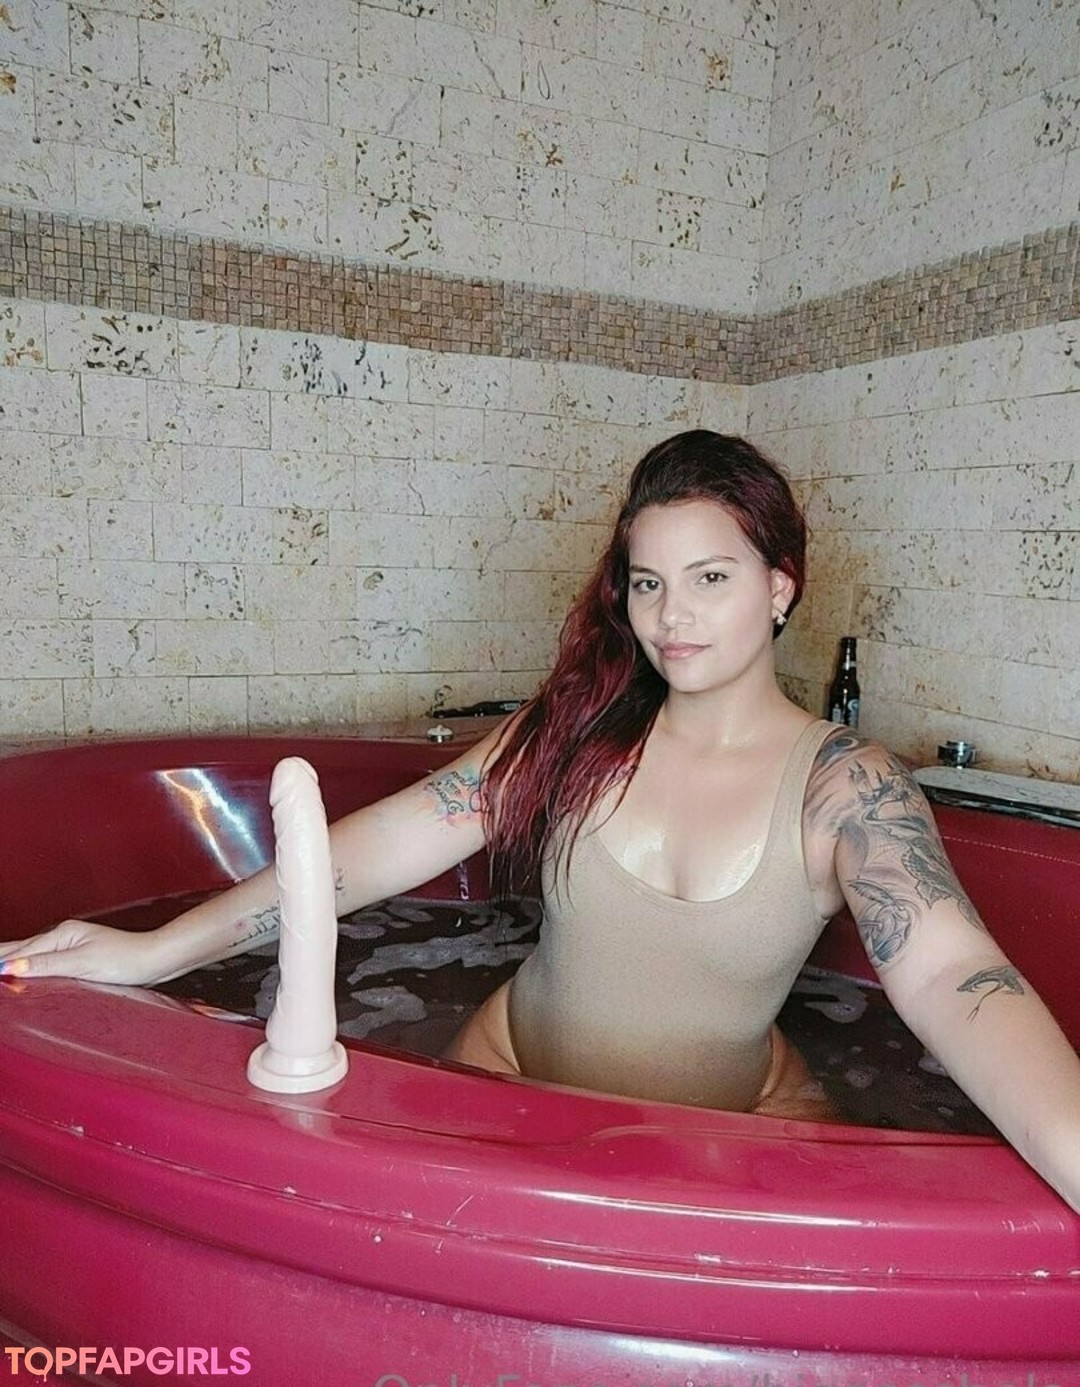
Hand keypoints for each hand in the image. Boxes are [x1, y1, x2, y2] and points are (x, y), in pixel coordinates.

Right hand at [0, 920, 163, 986]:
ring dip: (12, 958)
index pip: (20, 951)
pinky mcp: (80, 959)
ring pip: (32, 953)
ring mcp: (72, 947)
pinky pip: (45, 961)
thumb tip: (10, 967)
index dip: (0, 961)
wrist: (155, 960)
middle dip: (0, 955)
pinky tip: (25, 971)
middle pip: (22, 948)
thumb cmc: (126, 959)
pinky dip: (28, 965)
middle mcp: (64, 937)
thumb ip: (45, 966)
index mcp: (61, 935)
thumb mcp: (82, 963)